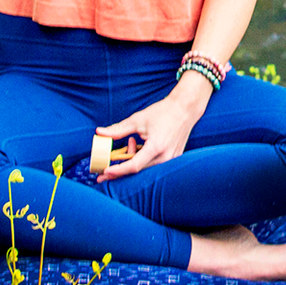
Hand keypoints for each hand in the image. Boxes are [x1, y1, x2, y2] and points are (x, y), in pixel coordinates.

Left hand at [94, 77, 210, 183]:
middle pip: (138, 171)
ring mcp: (171, 160)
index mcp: (156, 147)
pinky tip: (138, 145)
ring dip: (132, 160)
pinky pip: (153, 165)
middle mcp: (165, 157)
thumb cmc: (162, 113)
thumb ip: (118, 130)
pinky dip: (142, 159)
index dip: (118, 171)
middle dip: (120, 171)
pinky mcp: (173, 159)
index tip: (105, 172)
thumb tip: (100, 132)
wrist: (185, 110)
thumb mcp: (137, 120)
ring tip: (130, 142)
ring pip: (145, 169)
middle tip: (103, 174)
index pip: (134, 166)